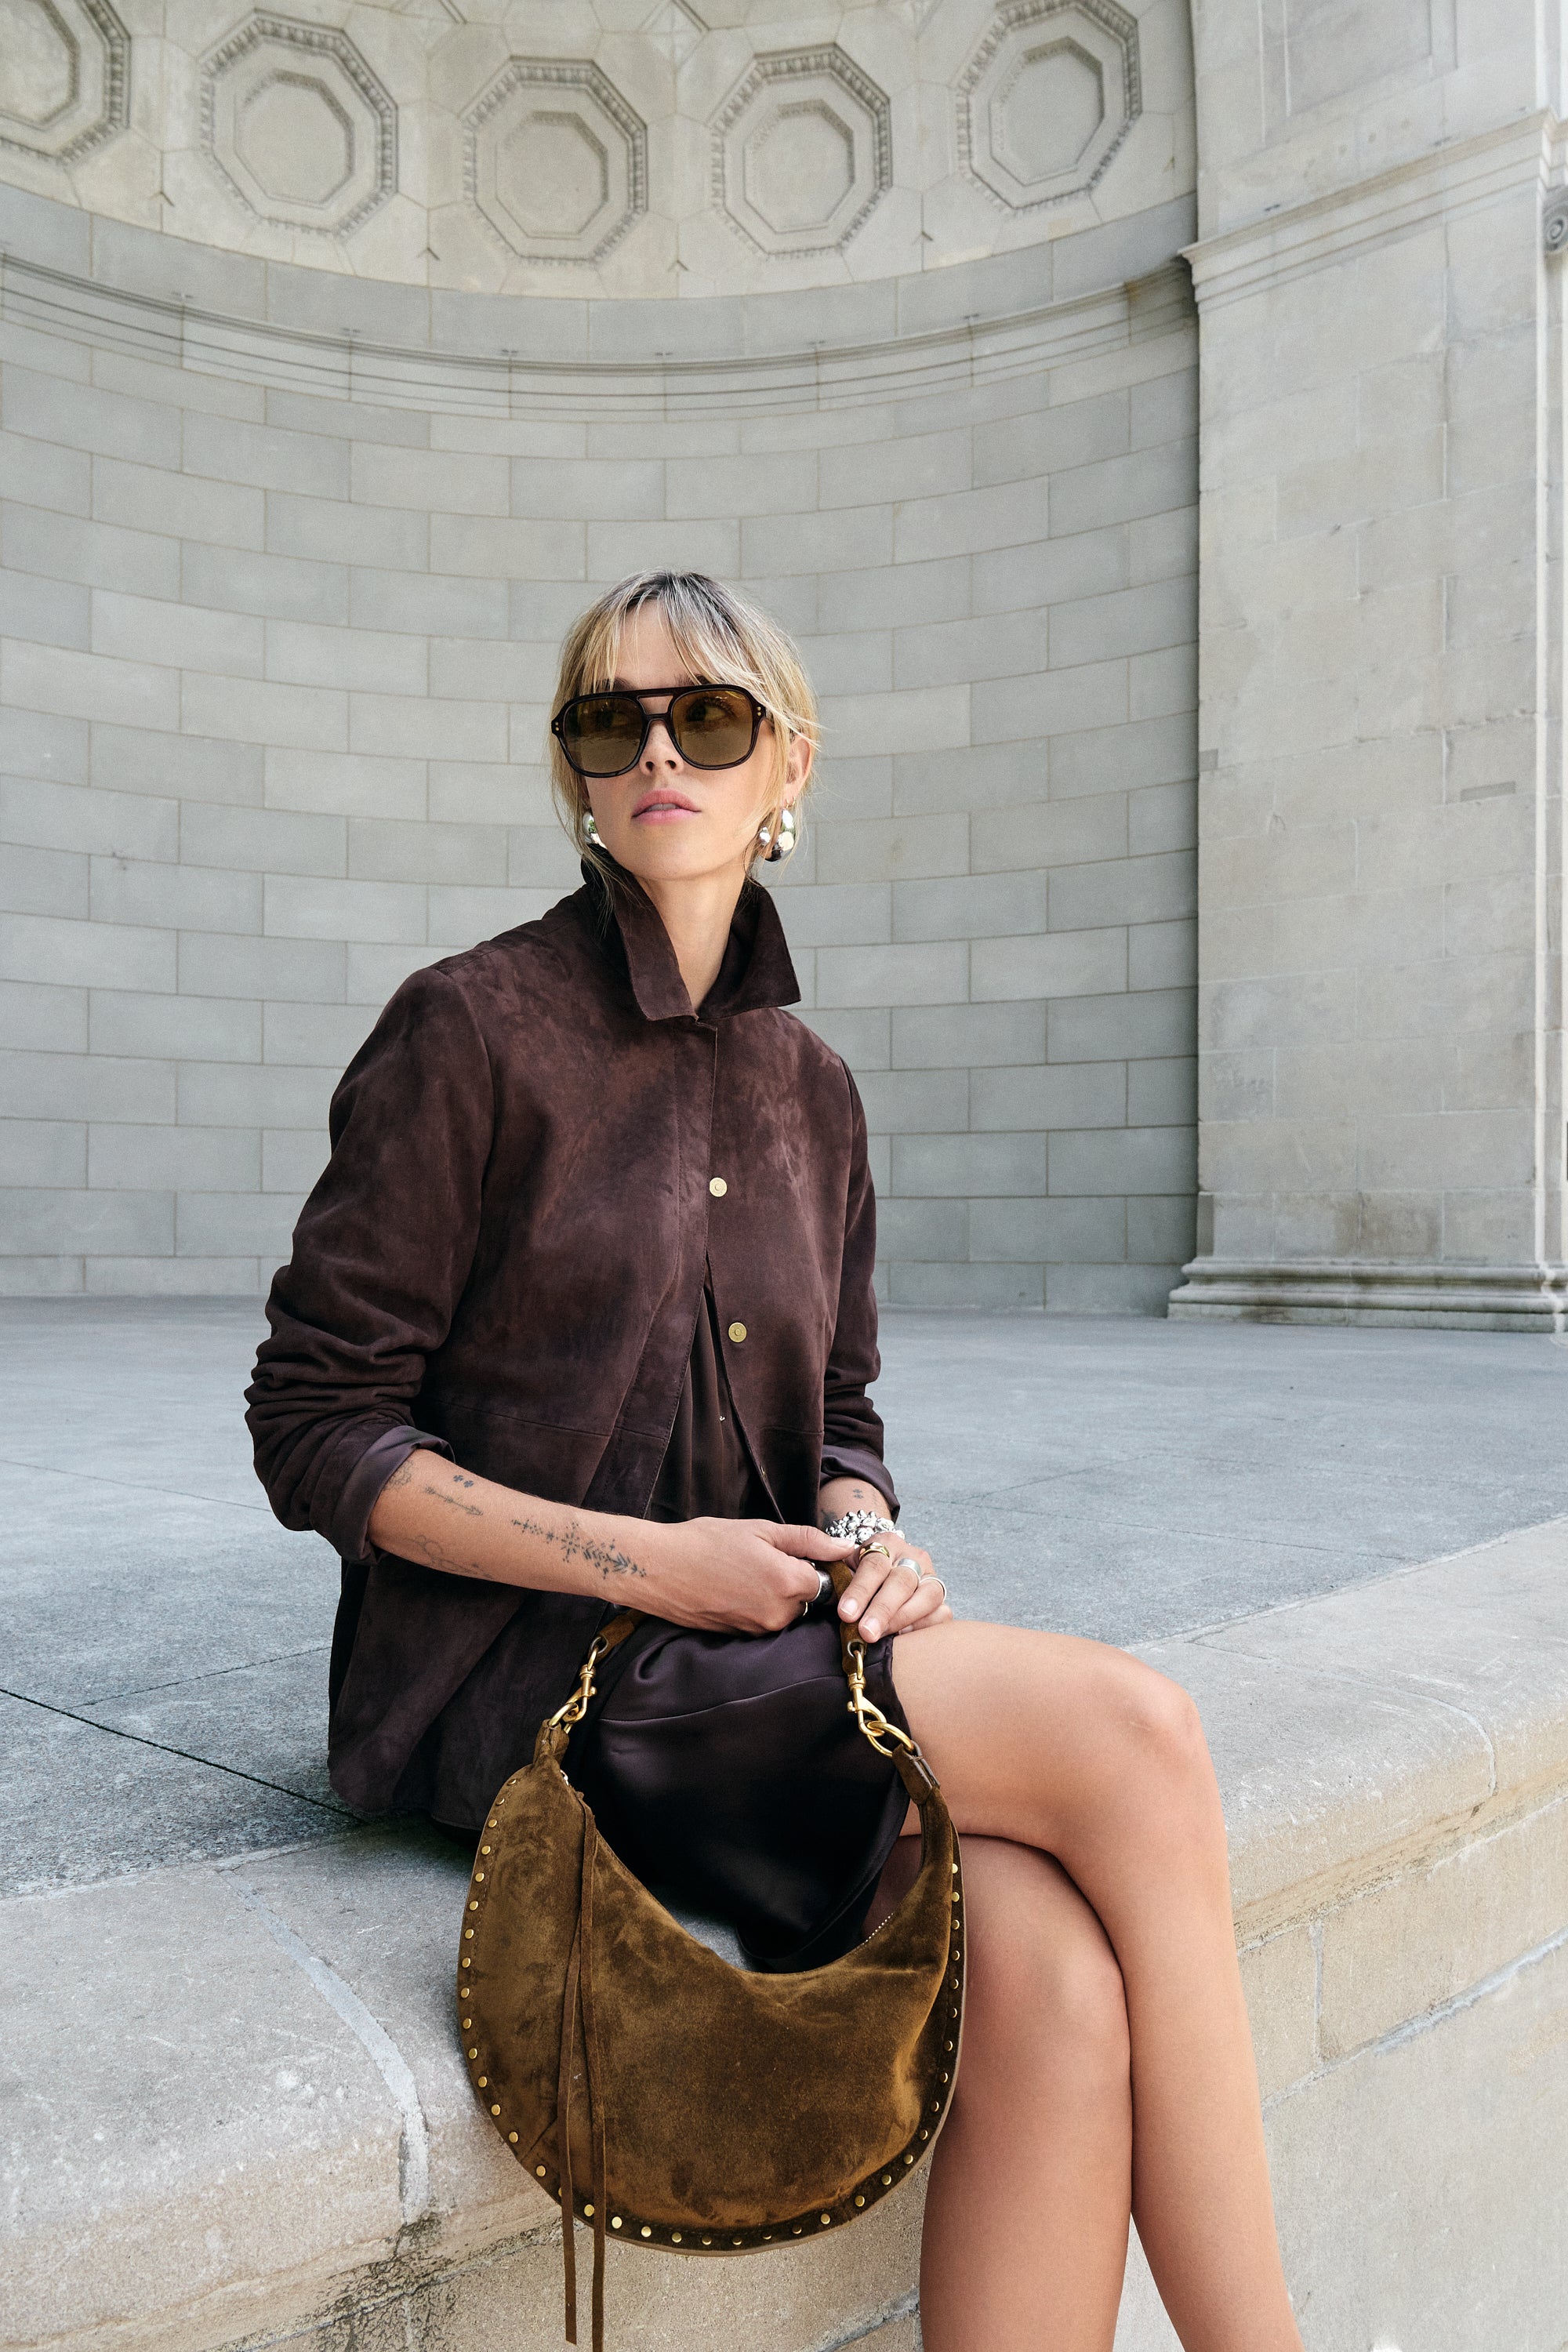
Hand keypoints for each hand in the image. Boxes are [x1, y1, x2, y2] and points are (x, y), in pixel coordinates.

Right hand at [639, 1516, 860, 1633]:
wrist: (658, 1569)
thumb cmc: (706, 1542)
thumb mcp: (761, 1530)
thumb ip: (808, 1540)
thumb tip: (845, 1547)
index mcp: (788, 1582)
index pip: (827, 1581)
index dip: (816, 1565)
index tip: (800, 1553)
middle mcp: (778, 1613)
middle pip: (807, 1599)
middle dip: (795, 1580)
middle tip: (764, 1557)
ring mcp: (758, 1629)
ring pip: (784, 1611)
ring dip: (775, 1594)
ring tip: (744, 1571)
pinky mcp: (741, 1636)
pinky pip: (763, 1620)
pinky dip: (756, 1604)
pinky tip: (733, 1586)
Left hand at [837, 1537, 950, 1642]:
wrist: (888, 1569)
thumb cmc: (860, 1575)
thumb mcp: (847, 1568)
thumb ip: (839, 1581)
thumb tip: (833, 1605)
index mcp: (886, 1544)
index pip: (874, 1565)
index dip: (860, 1590)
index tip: (846, 1613)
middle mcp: (913, 1558)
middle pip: (902, 1581)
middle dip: (882, 1609)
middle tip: (866, 1632)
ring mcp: (931, 1577)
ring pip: (927, 1596)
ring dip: (903, 1619)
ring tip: (883, 1638)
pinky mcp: (942, 1600)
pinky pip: (942, 1614)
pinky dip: (924, 1627)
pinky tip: (904, 1637)